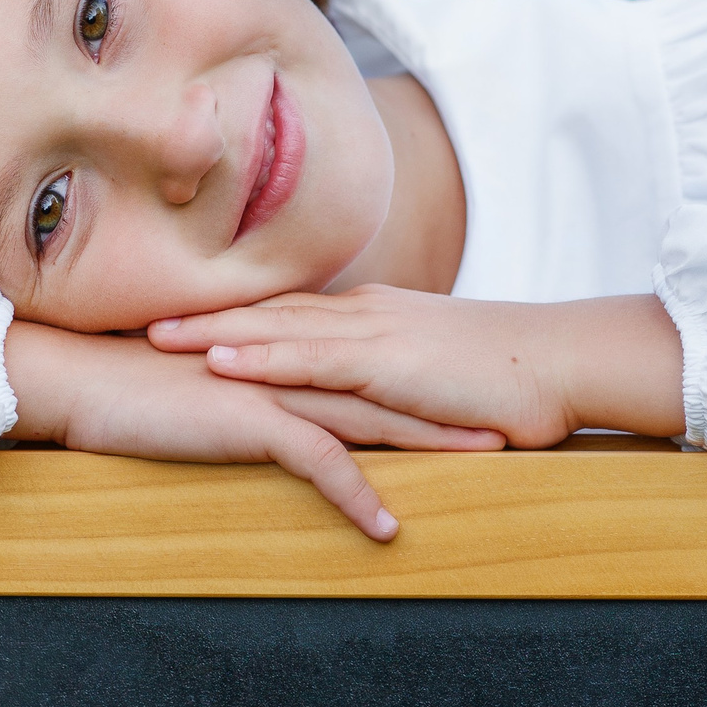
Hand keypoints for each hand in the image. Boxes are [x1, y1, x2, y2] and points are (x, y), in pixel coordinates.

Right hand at [5, 321, 503, 540]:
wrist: (76, 376)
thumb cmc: (131, 385)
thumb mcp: (208, 388)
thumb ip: (251, 389)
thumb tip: (277, 407)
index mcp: (283, 354)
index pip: (368, 366)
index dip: (422, 379)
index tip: (474, 390)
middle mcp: (290, 364)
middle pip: (389, 384)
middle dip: (452, 401)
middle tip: (515, 414)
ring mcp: (274, 389)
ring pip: (373, 416)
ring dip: (431, 441)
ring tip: (488, 460)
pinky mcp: (250, 419)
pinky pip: (319, 462)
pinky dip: (357, 495)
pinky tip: (388, 527)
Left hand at [147, 288, 687, 446]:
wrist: (565, 361)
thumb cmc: (516, 373)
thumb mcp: (443, 372)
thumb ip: (402, 378)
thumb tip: (375, 398)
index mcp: (379, 315)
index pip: (294, 309)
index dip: (236, 312)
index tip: (184, 313)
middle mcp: (368, 314)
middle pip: (270, 309)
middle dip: (205, 313)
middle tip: (141, 313)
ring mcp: (377, 334)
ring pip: (278, 328)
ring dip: (213, 332)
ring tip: (155, 335)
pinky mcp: (389, 364)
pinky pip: (313, 360)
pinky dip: (262, 357)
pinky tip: (220, 362)